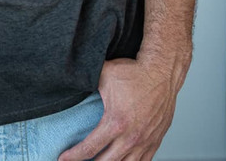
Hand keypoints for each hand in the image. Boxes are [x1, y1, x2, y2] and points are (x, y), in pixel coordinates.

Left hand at [57, 56, 181, 160]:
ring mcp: (144, 142)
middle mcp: (130, 137)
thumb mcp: (104, 75)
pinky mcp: (155, 141)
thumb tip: (70, 82)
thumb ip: (86, 83)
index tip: (63, 159)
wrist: (161, 73)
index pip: (90, 148)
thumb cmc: (134, 73)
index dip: (74, 156)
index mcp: (115, 123)